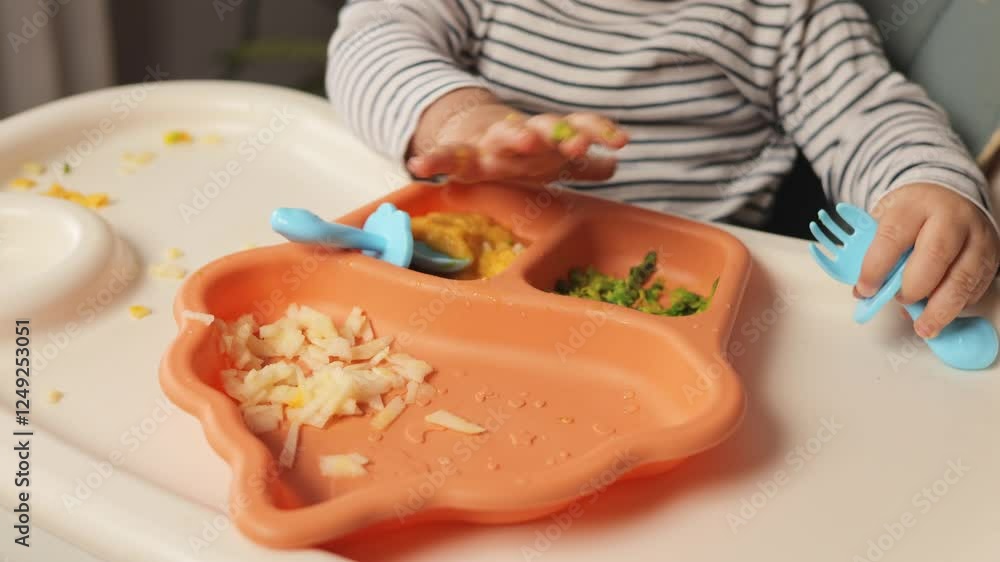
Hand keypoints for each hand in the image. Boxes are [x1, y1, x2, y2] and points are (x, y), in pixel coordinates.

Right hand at [406, 88, 627, 183]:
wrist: (473, 136)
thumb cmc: (520, 154)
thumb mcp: (553, 161)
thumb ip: (585, 167)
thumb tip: (615, 166)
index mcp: (548, 136)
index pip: (578, 126)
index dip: (599, 131)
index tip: (621, 142)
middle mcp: (523, 135)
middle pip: (544, 128)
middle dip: (561, 135)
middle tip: (577, 144)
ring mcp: (492, 144)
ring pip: (504, 135)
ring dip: (515, 136)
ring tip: (525, 141)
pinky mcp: (463, 156)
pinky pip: (447, 156)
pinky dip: (433, 159)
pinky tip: (419, 165)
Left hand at [857, 183, 998, 338]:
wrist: (950, 195)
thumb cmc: (914, 212)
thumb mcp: (886, 218)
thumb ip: (874, 251)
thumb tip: (864, 293)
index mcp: (916, 205)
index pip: (894, 236)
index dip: (877, 267)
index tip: (865, 289)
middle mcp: (951, 218)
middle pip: (936, 256)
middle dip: (915, 288)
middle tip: (899, 302)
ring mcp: (976, 237)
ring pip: (963, 277)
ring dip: (941, 309)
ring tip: (924, 328)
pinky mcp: (991, 256)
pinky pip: (976, 287)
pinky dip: (958, 305)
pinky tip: (940, 313)